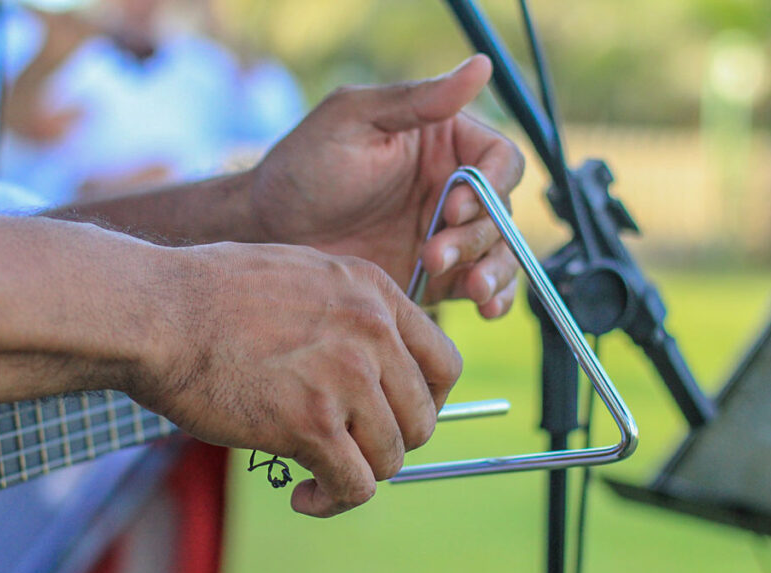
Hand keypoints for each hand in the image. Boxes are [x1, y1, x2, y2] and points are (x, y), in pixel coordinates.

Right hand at [139, 242, 461, 516]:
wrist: (156, 312)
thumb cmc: (206, 294)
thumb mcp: (297, 275)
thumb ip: (343, 312)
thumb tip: (367, 359)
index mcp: (372, 292)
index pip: (444, 363)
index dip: (426, 402)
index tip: (395, 419)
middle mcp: (372, 332)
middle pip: (423, 417)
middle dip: (390, 443)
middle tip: (350, 450)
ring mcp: (346, 378)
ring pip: (392, 457)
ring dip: (360, 474)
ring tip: (320, 477)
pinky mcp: (312, 425)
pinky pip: (355, 486)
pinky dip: (333, 502)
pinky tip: (304, 497)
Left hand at [250, 55, 524, 317]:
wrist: (268, 231)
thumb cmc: (303, 166)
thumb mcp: (353, 119)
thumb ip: (416, 100)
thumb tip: (480, 67)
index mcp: (442, 143)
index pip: (500, 160)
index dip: (490, 186)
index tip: (453, 206)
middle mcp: (451, 187)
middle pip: (502, 211)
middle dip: (479, 236)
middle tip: (434, 254)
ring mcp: (445, 233)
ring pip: (499, 252)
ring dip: (495, 271)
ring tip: (473, 290)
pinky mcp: (436, 275)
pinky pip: (478, 286)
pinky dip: (493, 297)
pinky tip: (485, 307)